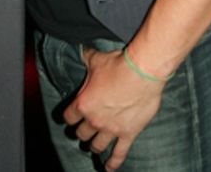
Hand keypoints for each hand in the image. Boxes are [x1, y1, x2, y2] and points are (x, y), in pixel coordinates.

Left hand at [63, 48, 163, 170]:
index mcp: (83, 103)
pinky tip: (109, 168)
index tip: (70, 117)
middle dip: (81, 132)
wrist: (141, 72)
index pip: (68, 117)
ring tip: (93, 146)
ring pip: (97, 145)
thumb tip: (82, 51)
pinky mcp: (128, 134)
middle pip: (81, 133)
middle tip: (82, 131)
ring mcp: (111, 129)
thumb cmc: (118, 65)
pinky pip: (119, 154)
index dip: (68, 117)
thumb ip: (86, 58)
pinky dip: (113, 163)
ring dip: (93, 146)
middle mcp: (95, 120)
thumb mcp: (96, 59)